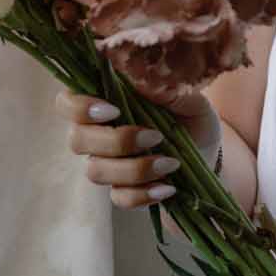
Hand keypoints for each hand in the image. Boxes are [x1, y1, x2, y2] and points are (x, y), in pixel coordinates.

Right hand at [55, 85, 219, 210]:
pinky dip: (143, 194)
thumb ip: (158, 84)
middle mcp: (97, 133)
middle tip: (155, 137)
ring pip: (95, 171)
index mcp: (103, 101)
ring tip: (171, 163)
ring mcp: (107, 163)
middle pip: (76, 140)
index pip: (66, 102)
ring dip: (134, 169)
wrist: (209, 148)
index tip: (113, 110)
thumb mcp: (181, 92)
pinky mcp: (122, 190)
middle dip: (115, 141)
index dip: (79, 108)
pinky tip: (168, 187)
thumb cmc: (188, 112)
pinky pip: (119, 198)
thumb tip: (135, 77)